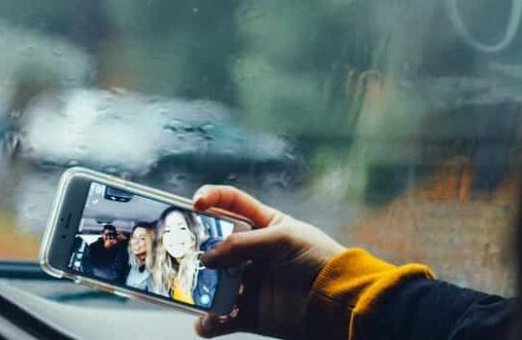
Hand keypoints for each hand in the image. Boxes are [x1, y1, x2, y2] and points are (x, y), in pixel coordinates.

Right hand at [192, 185, 344, 338]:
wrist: (338, 302)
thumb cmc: (318, 260)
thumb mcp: (282, 240)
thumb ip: (243, 244)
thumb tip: (208, 258)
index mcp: (264, 224)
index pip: (231, 203)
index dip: (211, 198)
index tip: (193, 205)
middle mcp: (253, 252)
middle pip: (215, 245)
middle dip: (197, 249)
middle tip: (183, 254)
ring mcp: (250, 282)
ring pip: (214, 283)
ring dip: (200, 288)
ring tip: (194, 293)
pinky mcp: (250, 313)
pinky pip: (222, 318)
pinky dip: (210, 322)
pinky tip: (207, 322)